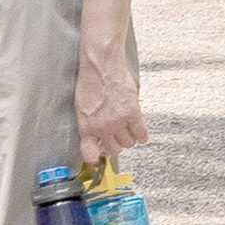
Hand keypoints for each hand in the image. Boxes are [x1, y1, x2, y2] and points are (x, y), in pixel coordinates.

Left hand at [74, 48, 147, 163]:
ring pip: (129, 143)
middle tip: (117, 134)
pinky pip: (141, 134)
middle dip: (116, 143)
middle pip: (115, 149)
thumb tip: (96, 139)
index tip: (100, 159)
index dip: (96, 159)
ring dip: (129, 137)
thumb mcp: (82, 108)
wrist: (101, 66)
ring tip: (127, 127)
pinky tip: (140, 131)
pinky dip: (142, 135)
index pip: (90, 155)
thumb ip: (89, 125)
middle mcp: (102, 128)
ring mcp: (118, 121)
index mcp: (87, 127)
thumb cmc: (90, 83)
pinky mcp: (132, 113)